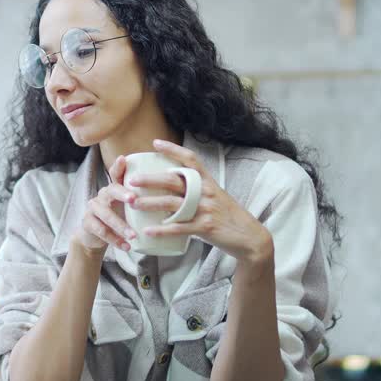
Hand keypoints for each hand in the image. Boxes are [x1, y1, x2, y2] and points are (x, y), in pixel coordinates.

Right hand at [73, 155, 138, 255]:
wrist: (94, 236)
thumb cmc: (118, 217)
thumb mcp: (128, 207)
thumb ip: (142, 200)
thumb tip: (170, 198)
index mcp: (114, 188)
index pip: (116, 174)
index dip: (118, 166)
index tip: (123, 159)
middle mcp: (102, 194)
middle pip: (111, 190)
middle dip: (122, 194)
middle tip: (133, 199)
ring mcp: (93, 208)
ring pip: (106, 215)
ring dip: (121, 226)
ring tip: (133, 235)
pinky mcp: (87, 222)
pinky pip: (101, 231)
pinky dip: (115, 239)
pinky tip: (126, 246)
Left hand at [125, 139, 272, 265]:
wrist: (249, 237)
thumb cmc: (227, 215)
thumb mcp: (214, 196)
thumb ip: (196, 189)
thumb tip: (172, 183)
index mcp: (207, 182)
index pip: (190, 159)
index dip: (172, 150)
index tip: (155, 143)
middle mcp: (205, 192)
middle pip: (174, 181)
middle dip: (151, 179)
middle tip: (131, 179)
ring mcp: (205, 209)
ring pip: (172, 204)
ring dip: (150, 203)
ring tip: (133, 204)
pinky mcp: (205, 227)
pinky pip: (179, 228)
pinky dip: (162, 230)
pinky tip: (147, 230)